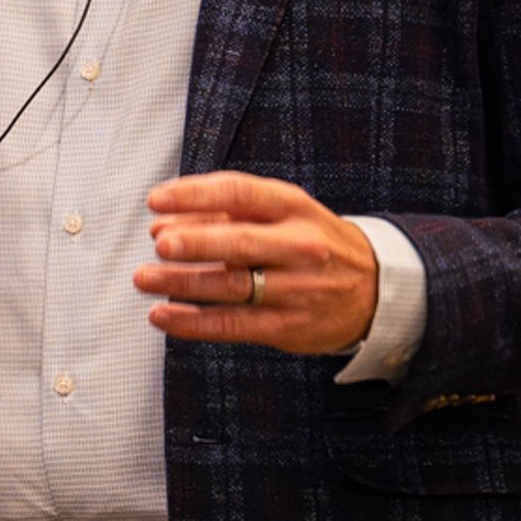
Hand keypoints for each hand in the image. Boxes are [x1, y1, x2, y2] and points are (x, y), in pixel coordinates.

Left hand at [136, 172, 376, 353]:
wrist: (376, 288)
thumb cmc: (312, 243)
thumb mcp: (283, 214)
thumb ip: (224, 212)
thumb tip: (162, 223)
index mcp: (293, 207)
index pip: (240, 193)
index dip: (195, 194)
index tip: (156, 200)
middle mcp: (298, 246)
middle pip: (240, 242)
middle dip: (196, 242)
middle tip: (159, 242)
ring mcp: (295, 289)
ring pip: (231, 286)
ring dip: (181, 283)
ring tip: (143, 278)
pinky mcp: (286, 326)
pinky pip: (232, 325)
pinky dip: (192, 323)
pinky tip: (162, 315)